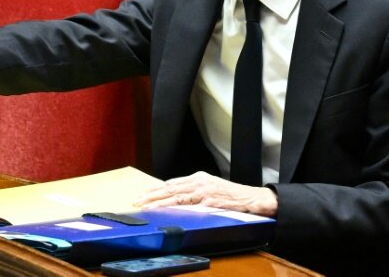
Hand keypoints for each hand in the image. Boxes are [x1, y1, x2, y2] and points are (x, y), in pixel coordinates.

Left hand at [135, 171, 277, 217]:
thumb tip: (177, 197)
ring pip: (177, 196)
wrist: (252, 197)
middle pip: (171, 188)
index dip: (156, 189)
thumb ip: (195, 192)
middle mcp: (200, 182)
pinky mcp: (210, 201)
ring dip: (159, 201)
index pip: (172, 183)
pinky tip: (167, 211)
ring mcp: (205, 191)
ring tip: (146, 206)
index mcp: (199, 177)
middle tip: (137, 200)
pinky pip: (191, 205)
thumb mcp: (211, 189)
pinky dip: (178, 208)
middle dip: (152, 194)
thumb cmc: (231, 195)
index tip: (142, 194)